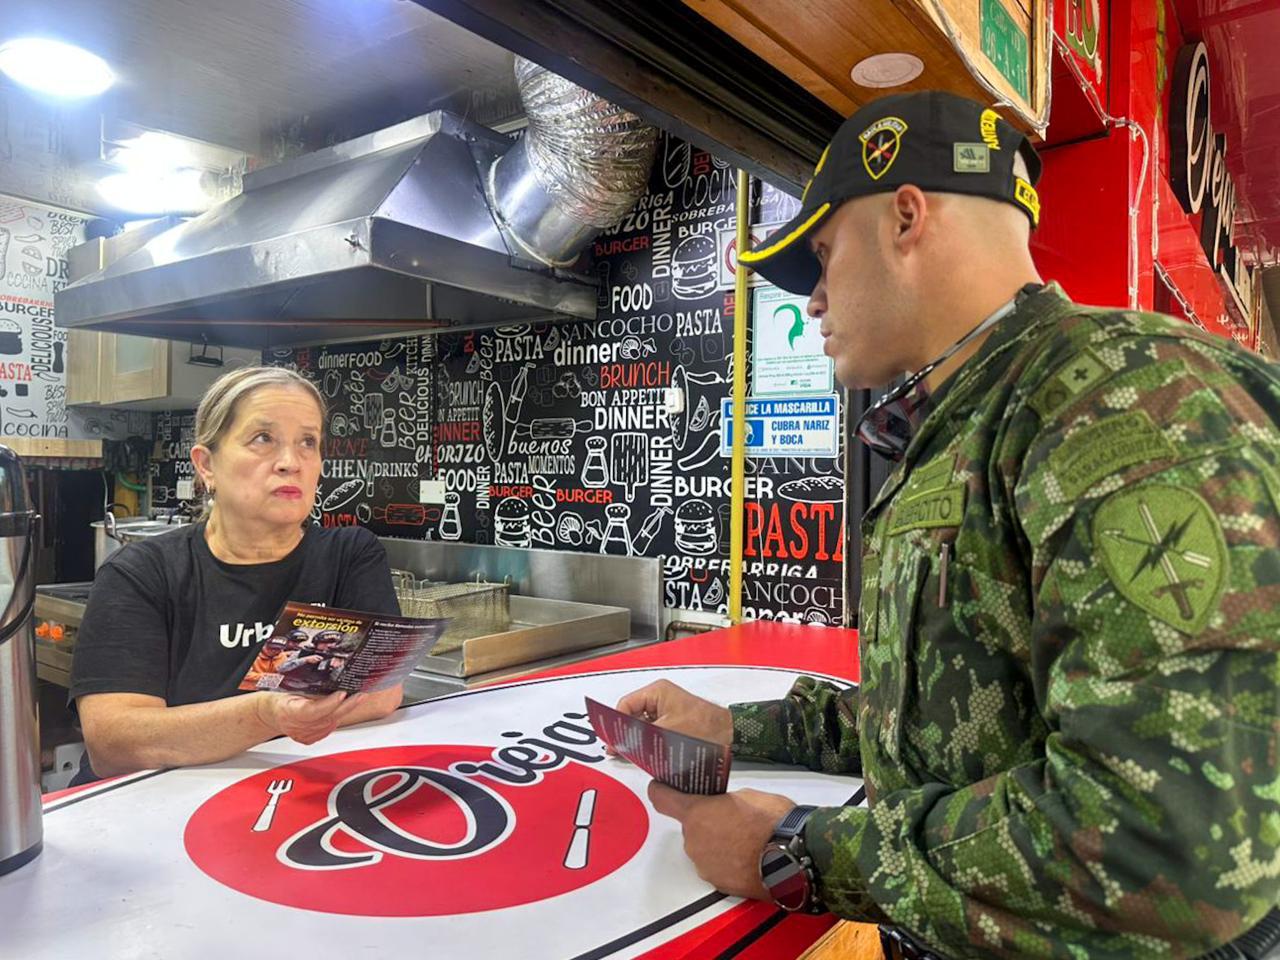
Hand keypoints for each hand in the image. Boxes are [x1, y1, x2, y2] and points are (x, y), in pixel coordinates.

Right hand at [257, 691, 367, 744]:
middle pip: (325, 718)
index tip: (342, 694)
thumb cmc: (280, 697)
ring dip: (343, 712)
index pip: (311, 711)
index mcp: (288, 711)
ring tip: (357, 699)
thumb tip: (333, 676)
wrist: (270, 713)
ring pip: (329, 725)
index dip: (329, 704)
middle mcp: (295, 726)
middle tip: (360, 695)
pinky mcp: (308, 740)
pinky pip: (327, 730)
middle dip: (346, 706)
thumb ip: (310, 686)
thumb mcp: (291, 686)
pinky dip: (335, 719)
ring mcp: (302, 735)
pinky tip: (342, 710)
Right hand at [616, 680, 732, 744]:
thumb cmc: (704, 727)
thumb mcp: (667, 731)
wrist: (731, 734)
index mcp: (657, 691)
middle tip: (617, 751)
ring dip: (636, 739)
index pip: (626, 704)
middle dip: (625, 733)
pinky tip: (644, 755)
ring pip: (642, 725)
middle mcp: (660, 697)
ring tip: (629, 754)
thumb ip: (641, 736)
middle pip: (632, 715)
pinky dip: (647, 741)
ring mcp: (666, 710)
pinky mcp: (673, 722)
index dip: (616, 723)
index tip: (612, 741)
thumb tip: (621, 744)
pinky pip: (653, 731)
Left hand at [649, 782, 795, 899]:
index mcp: (696, 813)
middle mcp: (693, 841)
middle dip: (705, 822)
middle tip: (730, 817)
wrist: (794, 857)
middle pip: (690, 827)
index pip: (661, 799)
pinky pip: (717, 867)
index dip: (660, 790)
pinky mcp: (719, 884)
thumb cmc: (771, 820)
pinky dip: (727, 862)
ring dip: (717, 843)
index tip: (661, 786)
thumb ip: (724, 802)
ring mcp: (704, 865)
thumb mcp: (747, 796)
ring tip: (745, 840)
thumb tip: (724, 808)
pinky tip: (748, 857)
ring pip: (704, 848)